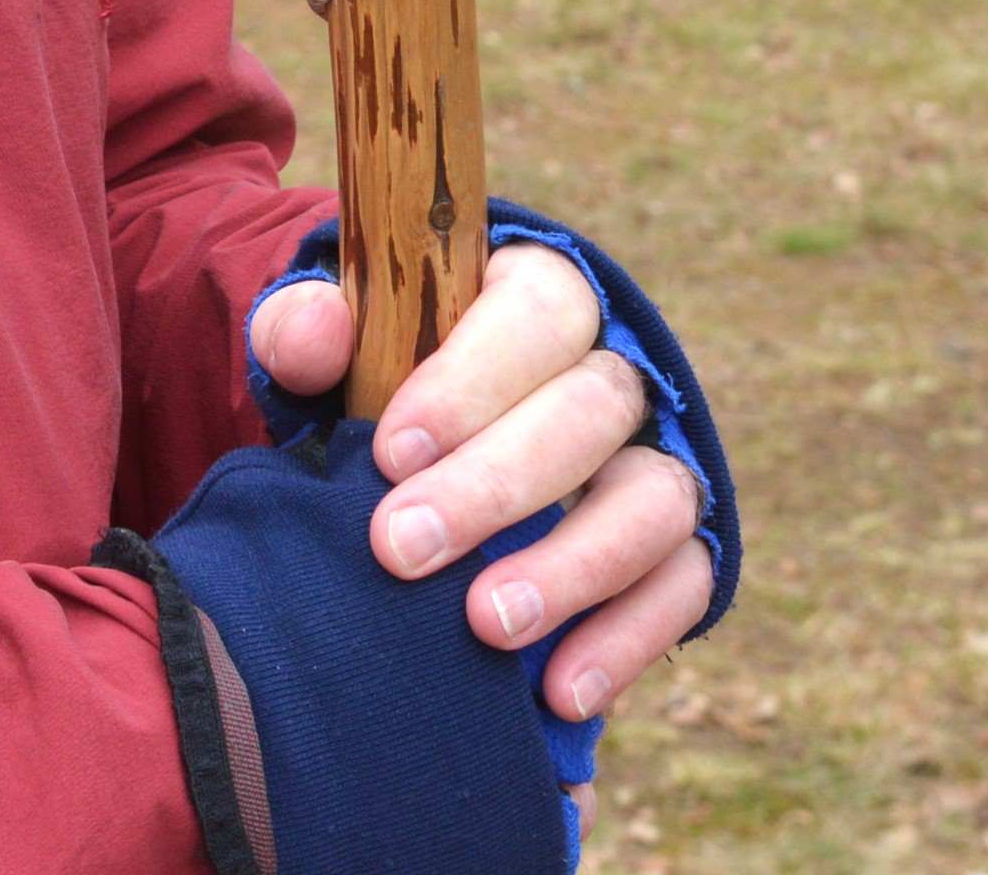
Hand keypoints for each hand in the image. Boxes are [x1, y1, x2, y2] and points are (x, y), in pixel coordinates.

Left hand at [250, 244, 716, 719]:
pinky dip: (625, 641)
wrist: (427, 458)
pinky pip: (681, 589)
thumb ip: (307, 330)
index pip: (534, 312)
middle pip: (591, 410)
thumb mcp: (335, 349)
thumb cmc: (382, 387)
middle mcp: (614, 371)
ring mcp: (655, 461)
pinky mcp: (678, 549)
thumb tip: (318, 334)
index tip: (393, 454)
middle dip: (496, 485)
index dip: (470, 380)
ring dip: (572, 567)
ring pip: (653, 500)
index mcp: (537, 296)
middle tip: (401, 548)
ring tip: (485, 626)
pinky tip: (558, 692)